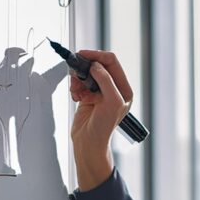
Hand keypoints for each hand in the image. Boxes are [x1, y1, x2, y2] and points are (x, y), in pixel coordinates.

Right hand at [69, 50, 132, 189]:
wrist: (89, 144)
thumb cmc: (103, 128)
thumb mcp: (111, 102)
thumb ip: (106, 81)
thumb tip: (96, 66)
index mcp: (124, 89)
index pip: (112, 62)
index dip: (97, 56)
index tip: (83, 55)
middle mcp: (113, 89)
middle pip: (98, 65)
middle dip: (86, 68)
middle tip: (76, 71)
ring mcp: (100, 92)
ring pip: (86, 73)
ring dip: (78, 78)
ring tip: (76, 90)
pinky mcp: (88, 96)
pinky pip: (79, 82)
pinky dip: (75, 86)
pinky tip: (76, 96)